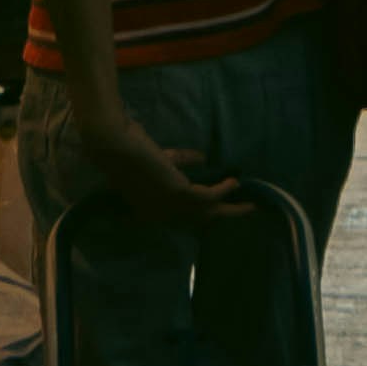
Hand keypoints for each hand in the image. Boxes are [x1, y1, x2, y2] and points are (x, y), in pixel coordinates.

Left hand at [76, 113, 249, 229]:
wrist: (117, 144)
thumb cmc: (132, 148)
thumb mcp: (162, 158)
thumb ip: (181, 161)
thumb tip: (204, 160)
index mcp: (153, 211)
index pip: (184, 220)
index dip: (205, 215)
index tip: (221, 210)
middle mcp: (162, 216)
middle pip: (200, 221)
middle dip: (224, 216)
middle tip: (245, 212)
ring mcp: (170, 207)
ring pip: (208, 213)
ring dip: (231, 208)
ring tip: (250, 205)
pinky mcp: (179, 193)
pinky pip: (209, 196)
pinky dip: (224, 189)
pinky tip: (235, 182)